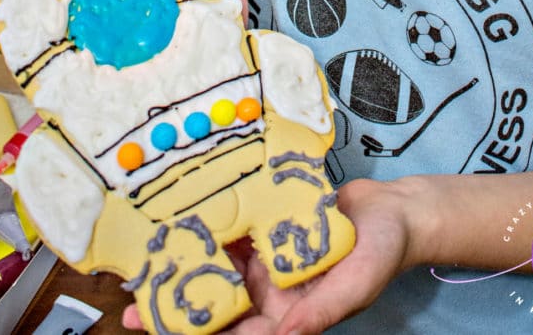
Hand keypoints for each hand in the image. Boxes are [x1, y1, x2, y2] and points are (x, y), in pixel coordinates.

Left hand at [123, 179, 414, 334]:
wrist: (398, 210)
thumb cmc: (385, 251)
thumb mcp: (358, 284)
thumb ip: (322, 311)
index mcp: (288, 317)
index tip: (165, 332)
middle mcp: (271, 295)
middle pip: (217, 309)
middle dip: (178, 310)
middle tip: (133, 310)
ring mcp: (269, 263)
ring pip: (220, 271)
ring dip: (188, 270)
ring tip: (147, 267)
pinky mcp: (271, 231)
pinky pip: (237, 234)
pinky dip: (215, 231)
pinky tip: (185, 224)